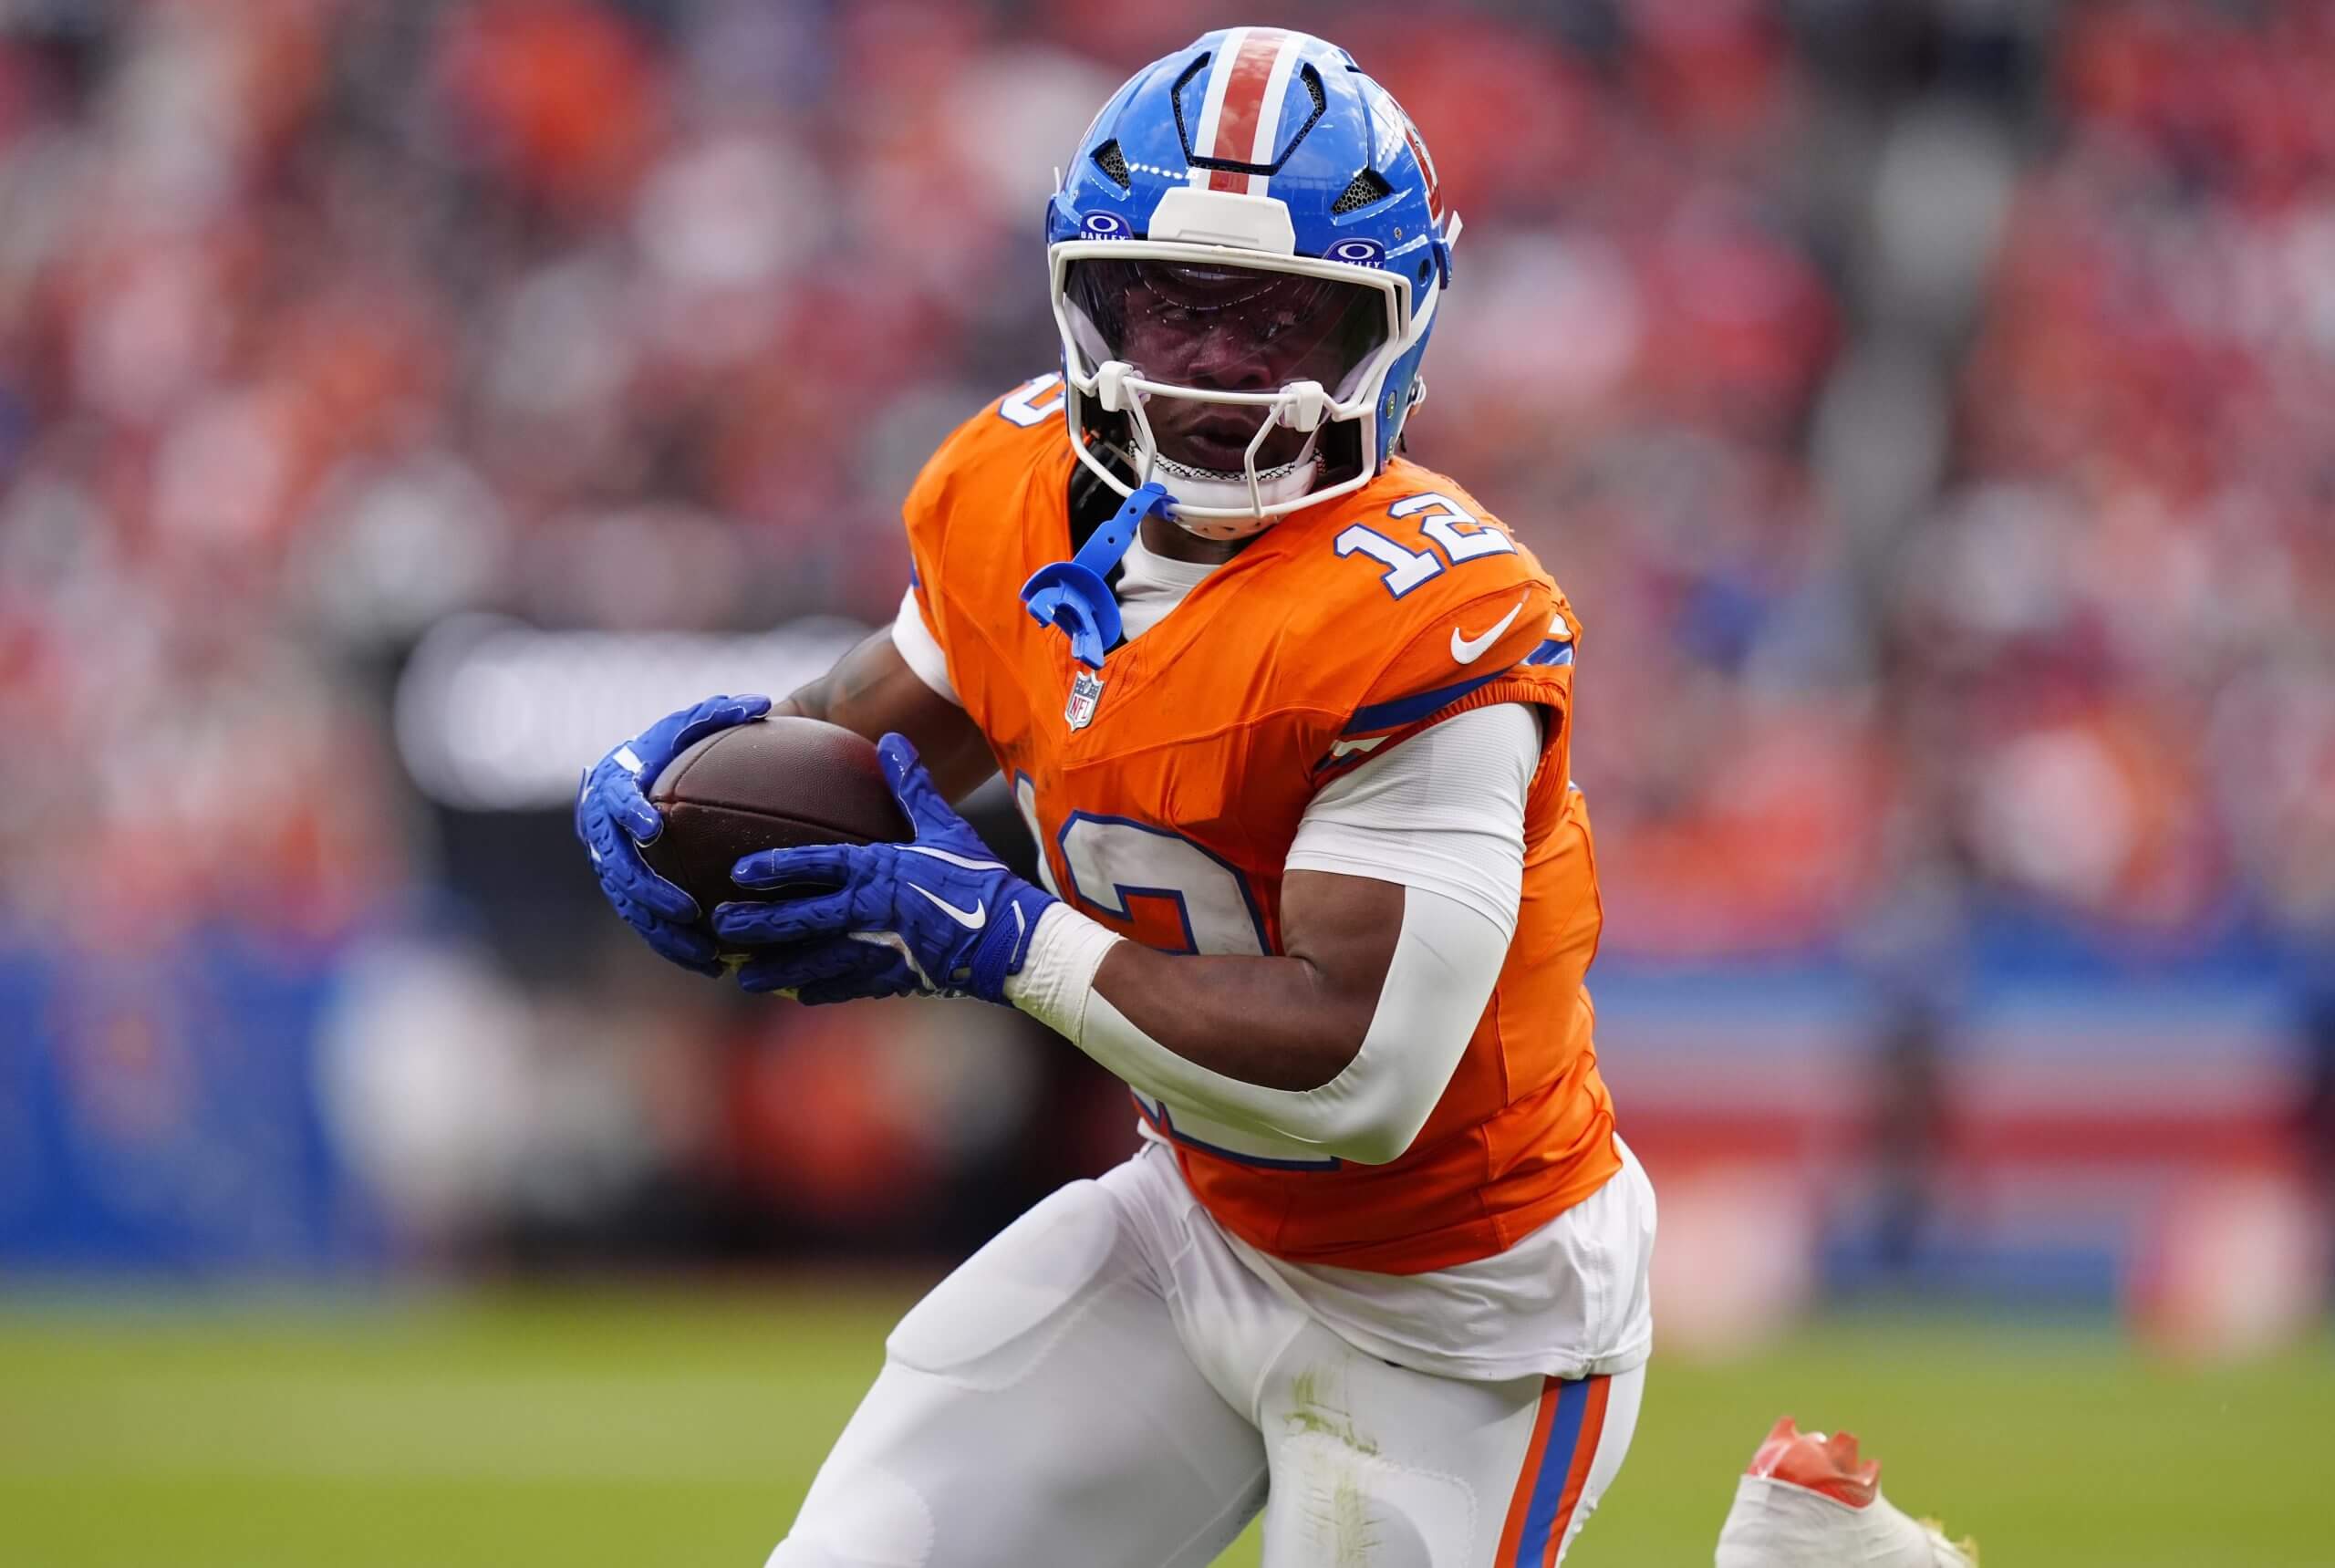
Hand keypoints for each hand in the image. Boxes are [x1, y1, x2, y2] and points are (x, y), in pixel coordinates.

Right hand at [575, 692, 770, 974]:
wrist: (624, 777)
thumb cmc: (661, 748)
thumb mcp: (684, 727)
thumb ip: (718, 714)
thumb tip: (764, 703)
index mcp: (614, 786)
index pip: (616, 800)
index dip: (629, 814)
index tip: (652, 827)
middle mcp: (602, 831)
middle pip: (618, 868)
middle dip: (648, 891)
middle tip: (685, 908)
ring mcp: (609, 865)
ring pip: (630, 907)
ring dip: (663, 933)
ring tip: (704, 953)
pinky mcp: (623, 891)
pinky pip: (646, 924)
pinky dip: (674, 946)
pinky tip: (712, 965)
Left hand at [713, 734, 1054, 1002]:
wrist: (1011, 938)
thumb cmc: (979, 879)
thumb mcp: (946, 827)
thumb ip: (913, 787)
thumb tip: (892, 740)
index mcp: (879, 871)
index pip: (815, 866)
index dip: (775, 867)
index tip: (740, 872)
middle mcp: (869, 912)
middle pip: (800, 919)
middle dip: (757, 923)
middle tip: (719, 925)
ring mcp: (878, 950)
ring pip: (813, 962)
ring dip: (775, 967)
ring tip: (741, 975)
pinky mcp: (892, 978)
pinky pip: (846, 986)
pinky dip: (818, 991)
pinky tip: (796, 995)